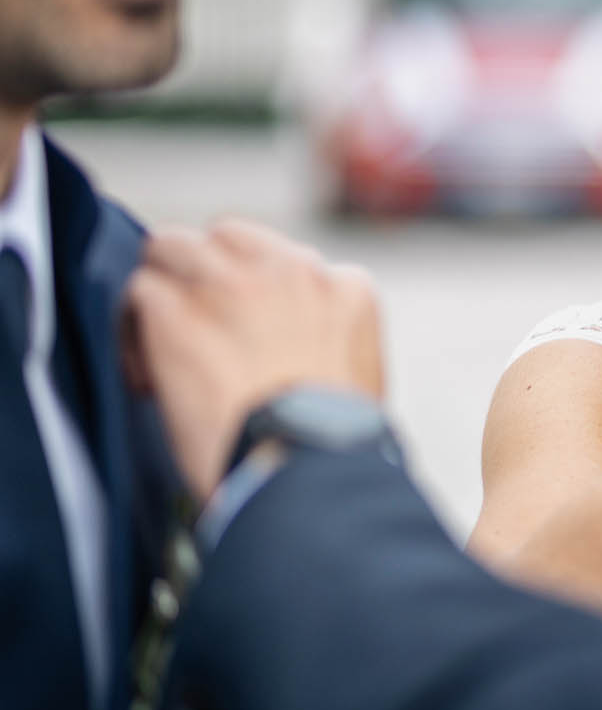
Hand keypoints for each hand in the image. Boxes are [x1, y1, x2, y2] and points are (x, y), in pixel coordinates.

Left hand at [125, 219, 384, 500]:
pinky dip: (134, 334)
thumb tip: (290, 352)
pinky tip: (148, 378)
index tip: (246, 336)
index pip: (285, 262)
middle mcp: (293, 271)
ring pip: (172, 247)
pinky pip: (140, 292)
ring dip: (164, 288)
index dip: (256, 297)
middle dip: (205, 274)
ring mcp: (232, 285)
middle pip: (227, 238)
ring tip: (162, 341)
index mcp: (346, 289)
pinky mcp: (178, 312)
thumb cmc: (334, 447)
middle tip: (195, 325)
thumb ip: (326, 338)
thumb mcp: (359, 376)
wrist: (306, 471)